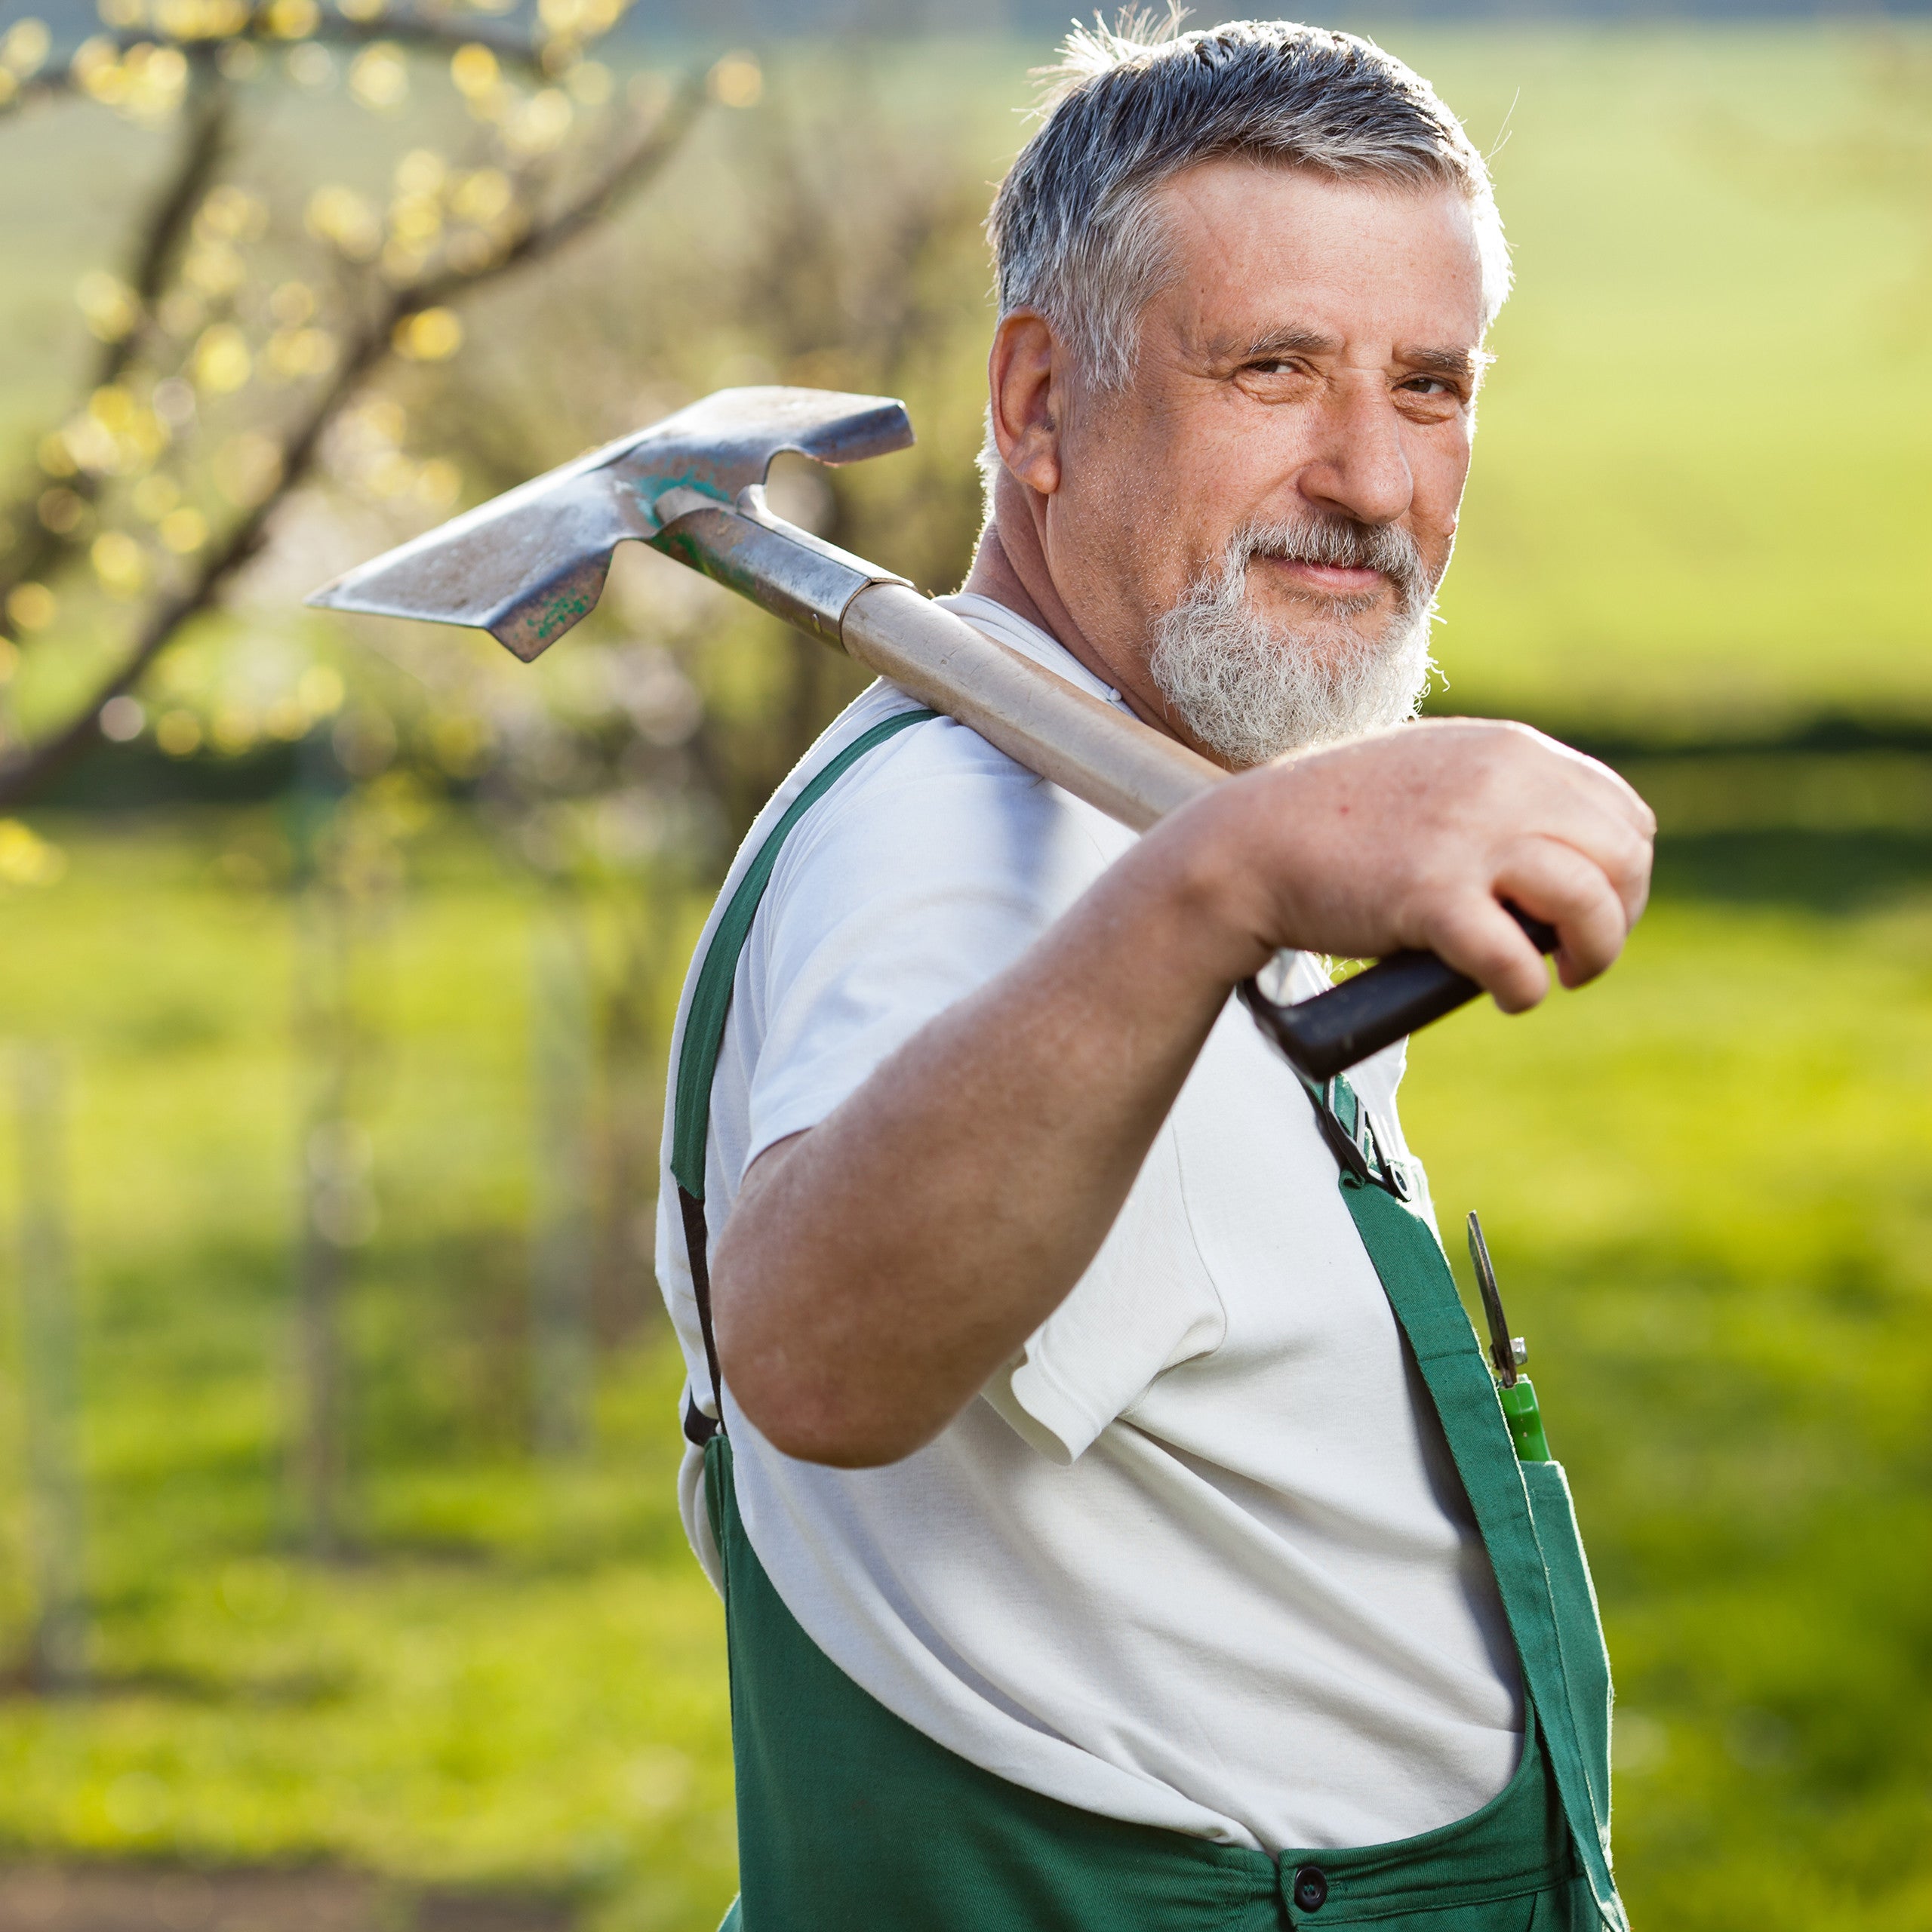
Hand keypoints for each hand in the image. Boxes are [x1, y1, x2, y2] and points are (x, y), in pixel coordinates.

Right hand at [1164, 718, 1654, 1012]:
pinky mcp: (1433, 896)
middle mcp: (1502, 783)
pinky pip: (1519, 959)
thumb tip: (1570, 857)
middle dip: (1616, 916)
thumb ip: (1502, 797)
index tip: (1589, 910)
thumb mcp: (1438, 778)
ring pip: (1590, 903)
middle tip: (1578, 953)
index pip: (1623, 815)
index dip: (1620, 874)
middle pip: (1622, 857)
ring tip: (1561, 975)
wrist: (1252, 845)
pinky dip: (1525, 990)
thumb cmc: (1340, 827)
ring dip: (1594, 953)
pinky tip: (1508, 995)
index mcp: (1511, 750)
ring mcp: (1469, 837)